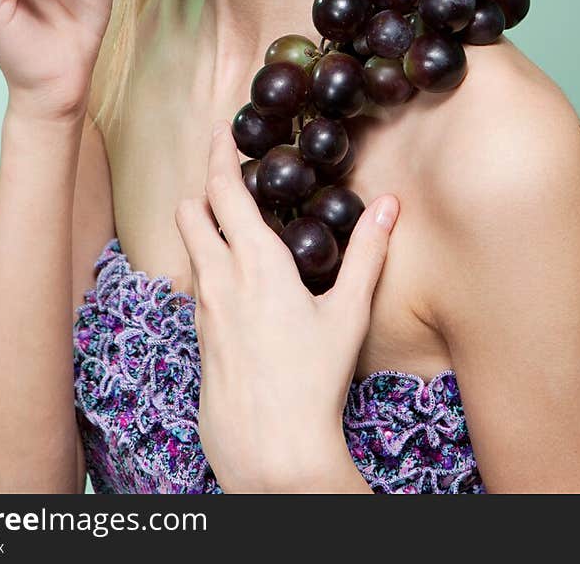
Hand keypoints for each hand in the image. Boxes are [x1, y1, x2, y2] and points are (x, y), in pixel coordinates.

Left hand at [174, 120, 399, 493]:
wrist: (270, 448)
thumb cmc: (313, 380)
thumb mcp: (348, 312)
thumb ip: (368, 252)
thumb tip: (390, 205)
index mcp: (254, 260)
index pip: (223, 189)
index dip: (219, 154)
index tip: (221, 131)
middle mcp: (218, 277)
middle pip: (190, 210)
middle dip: (203, 186)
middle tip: (226, 173)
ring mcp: (202, 308)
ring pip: (189, 247)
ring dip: (204, 226)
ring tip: (234, 222)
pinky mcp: (198, 335)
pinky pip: (196, 283)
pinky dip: (208, 264)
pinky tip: (235, 278)